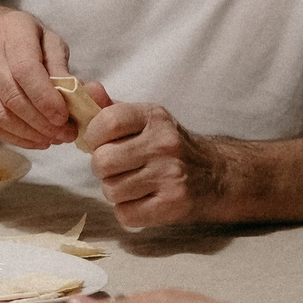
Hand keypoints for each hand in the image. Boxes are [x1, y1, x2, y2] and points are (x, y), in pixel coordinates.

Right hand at [0, 7, 82, 149]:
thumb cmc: (10, 34)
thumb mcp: (42, 36)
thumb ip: (59, 64)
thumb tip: (75, 95)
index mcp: (10, 31)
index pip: (26, 71)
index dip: (45, 99)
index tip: (63, 117)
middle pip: (13, 98)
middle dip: (43, 123)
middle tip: (65, 135)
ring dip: (28, 134)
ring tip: (51, 139)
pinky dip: (11, 137)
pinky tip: (30, 139)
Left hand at [80, 101, 221, 228]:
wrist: (215, 176)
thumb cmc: (167, 147)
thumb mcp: (144, 120)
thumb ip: (110, 108)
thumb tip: (87, 89)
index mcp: (154, 117)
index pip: (108, 122)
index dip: (93, 136)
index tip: (100, 143)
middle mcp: (164, 144)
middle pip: (102, 161)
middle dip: (101, 168)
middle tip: (116, 168)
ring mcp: (171, 175)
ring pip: (111, 190)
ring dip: (115, 191)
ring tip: (132, 184)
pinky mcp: (173, 204)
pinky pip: (126, 214)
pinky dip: (127, 211)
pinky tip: (142, 200)